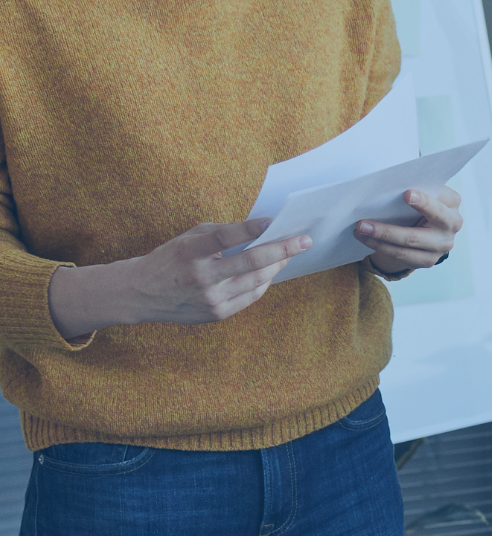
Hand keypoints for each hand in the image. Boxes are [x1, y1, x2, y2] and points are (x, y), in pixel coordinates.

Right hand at [47, 221, 313, 339]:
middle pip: (250, 263)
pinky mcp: (216, 314)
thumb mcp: (188, 239)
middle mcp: (201, 278)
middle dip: (282, 250)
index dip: (250, 229)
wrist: (142, 294)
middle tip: (304, 240)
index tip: (274, 220)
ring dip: (277, 266)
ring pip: (256, 281)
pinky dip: (263, 282)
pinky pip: (250, 296)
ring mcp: (210, 299)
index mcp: (190, 252)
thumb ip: (220, 235)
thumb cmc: (171, 259)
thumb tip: (261, 231)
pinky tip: (270, 271)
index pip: (224, 238)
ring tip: (289, 253)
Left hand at [355, 183, 463, 273]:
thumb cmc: (424, 200)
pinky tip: (365, 239)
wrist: (431, 225)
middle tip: (364, 223)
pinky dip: (381, 246)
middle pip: (417, 232)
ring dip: (379, 237)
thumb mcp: (426, 190)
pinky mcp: (429, 259)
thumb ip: (414, 188)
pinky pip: (402, 255)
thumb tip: (383, 190)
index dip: (424, 200)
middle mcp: (452, 224)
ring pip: (407, 244)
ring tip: (359, 229)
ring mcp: (442, 246)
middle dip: (390, 229)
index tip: (406, 194)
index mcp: (452, 202)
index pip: (438, 201)